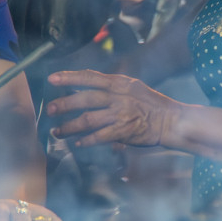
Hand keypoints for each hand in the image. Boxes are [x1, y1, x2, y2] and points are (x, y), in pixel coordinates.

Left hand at [46, 70, 182, 148]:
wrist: (170, 120)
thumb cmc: (151, 103)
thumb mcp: (132, 87)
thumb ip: (111, 86)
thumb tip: (87, 86)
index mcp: (119, 83)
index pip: (89, 77)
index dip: (69, 77)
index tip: (52, 79)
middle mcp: (118, 97)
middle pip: (85, 99)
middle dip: (65, 104)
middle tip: (51, 109)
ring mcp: (120, 114)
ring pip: (88, 120)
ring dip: (70, 127)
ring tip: (57, 132)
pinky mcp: (124, 131)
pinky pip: (100, 136)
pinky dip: (87, 140)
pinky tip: (77, 143)